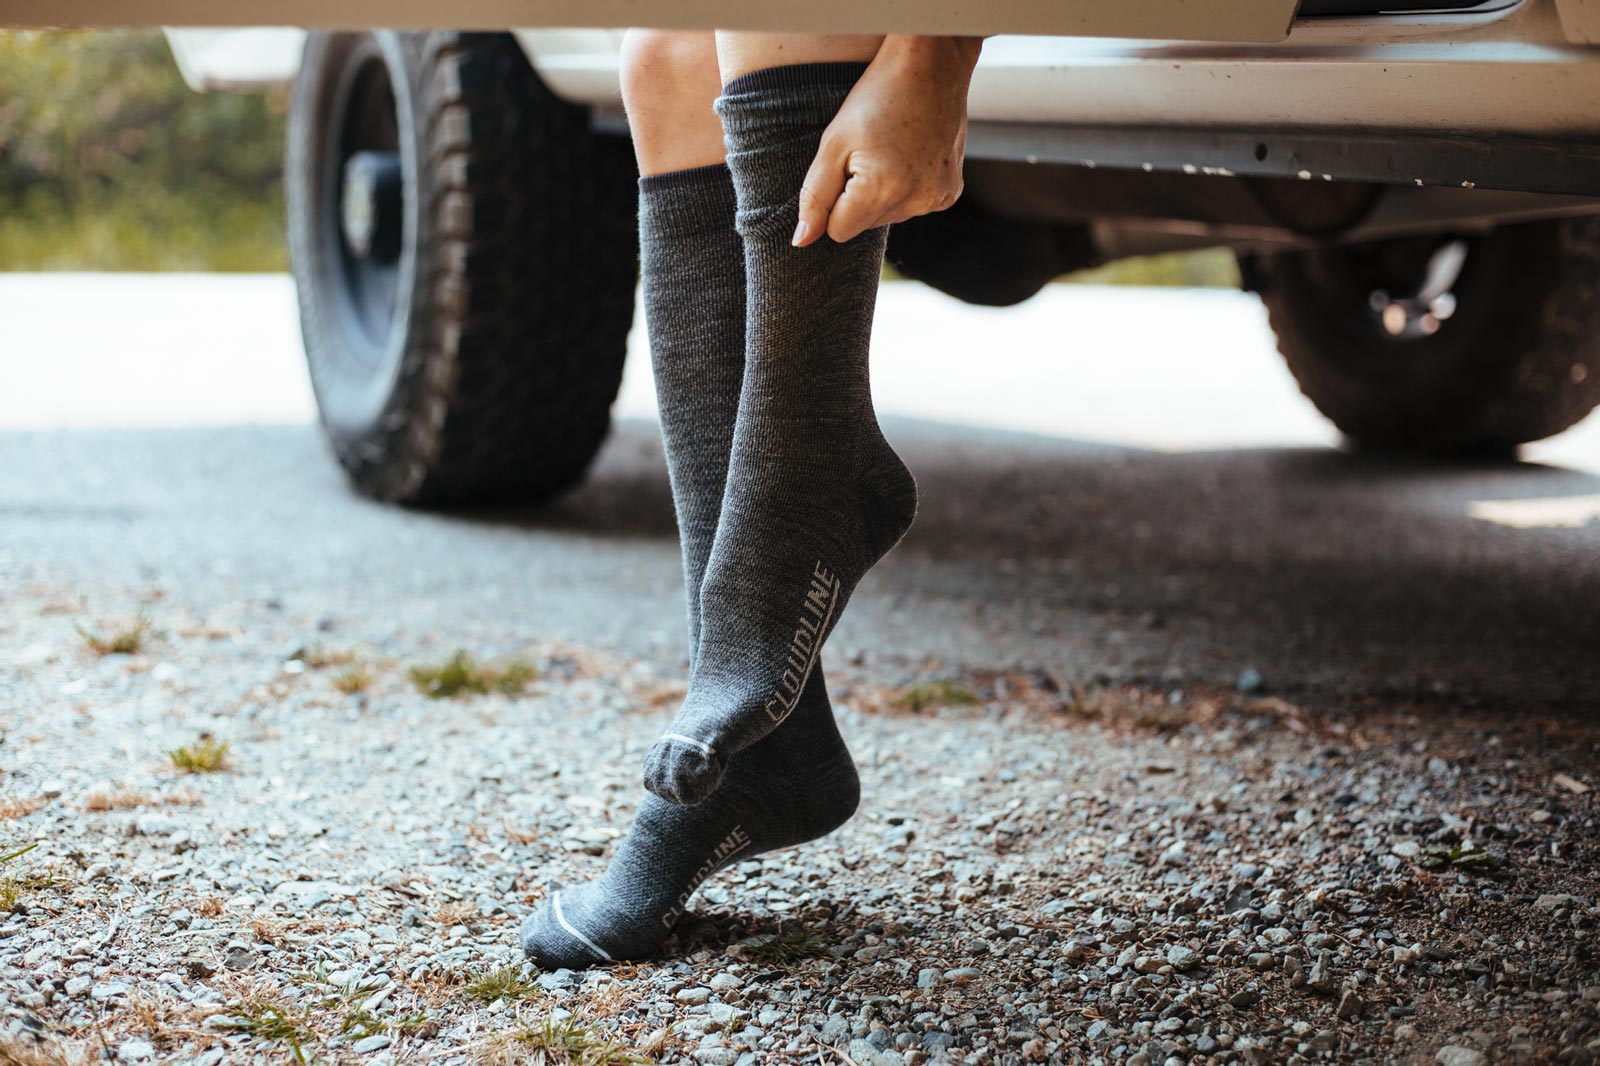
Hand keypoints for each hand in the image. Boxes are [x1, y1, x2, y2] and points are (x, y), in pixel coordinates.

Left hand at [793, 36, 981, 246]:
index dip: (834, 201)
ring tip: (891, 149)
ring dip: (883, 192)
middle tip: (870, 152)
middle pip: (864, 225)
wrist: (931, 65)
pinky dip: (908, 188)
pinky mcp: (950, 193)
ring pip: (888, 217)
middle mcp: (914, 202)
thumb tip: (801, 241)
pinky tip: (912, 155)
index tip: (845, 166)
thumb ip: (814, 196)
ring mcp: (936, 199)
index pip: (838, 231)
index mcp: (881, 191)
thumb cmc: (876, 97)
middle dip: (858, 197)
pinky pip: (914, 206)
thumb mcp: (833, 144)